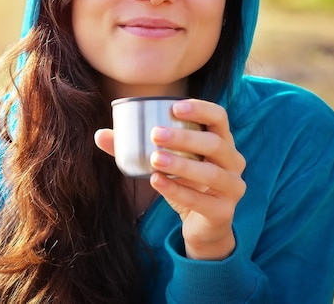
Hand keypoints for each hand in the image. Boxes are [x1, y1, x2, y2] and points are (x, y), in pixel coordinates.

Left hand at [148, 98, 245, 259]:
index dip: (200, 109)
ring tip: (155, 159)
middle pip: (214, 143)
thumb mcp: (165, 162)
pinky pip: (201, 200)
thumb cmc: (185, 182)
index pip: (219, 116)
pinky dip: (177, 190)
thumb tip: (100, 134)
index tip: (173, 107)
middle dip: (184, 137)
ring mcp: (233, 187)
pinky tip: (156, 182)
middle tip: (155, 135)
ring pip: (210, 172)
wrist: (201, 226)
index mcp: (222, 141)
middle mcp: (233, 161)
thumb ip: (135, 147)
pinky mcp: (224, 212)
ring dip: (181, 164)